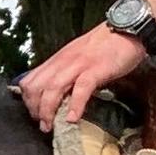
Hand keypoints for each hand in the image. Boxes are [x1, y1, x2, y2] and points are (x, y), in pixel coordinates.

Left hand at [16, 22, 149, 132]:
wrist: (127, 28)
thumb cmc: (105, 45)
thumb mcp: (77, 57)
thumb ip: (65, 72)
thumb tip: (56, 93)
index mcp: (58, 60)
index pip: (29, 81)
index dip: (28, 101)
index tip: (35, 114)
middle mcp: (63, 61)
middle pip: (36, 87)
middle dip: (35, 110)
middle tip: (43, 124)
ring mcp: (79, 65)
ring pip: (52, 88)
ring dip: (48, 111)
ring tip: (51, 126)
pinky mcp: (96, 69)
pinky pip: (80, 89)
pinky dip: (74, 105)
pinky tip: (72, 118)